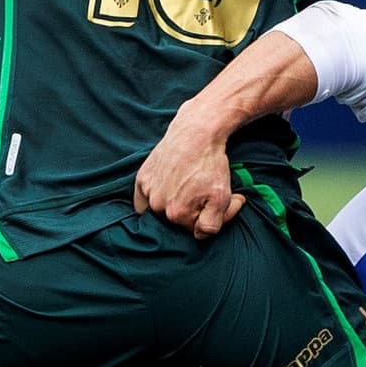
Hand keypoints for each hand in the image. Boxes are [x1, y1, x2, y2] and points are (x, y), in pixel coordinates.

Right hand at [133, 103, 246, 237]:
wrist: (196, 131)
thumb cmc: (210, 163)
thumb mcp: (222, 197)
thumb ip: (211, 226)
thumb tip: (201, 235)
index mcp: (176, 214)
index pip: (195, 230)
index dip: (212, 216)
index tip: (224, 201)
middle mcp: (157, 206)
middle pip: (177, 221)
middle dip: (194, 210)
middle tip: (206, 190)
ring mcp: (147, 191)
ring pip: (162, 210)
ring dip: (175, 202)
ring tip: (189, 184)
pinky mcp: (141, 179)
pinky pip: (144, 199)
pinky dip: (155, 197)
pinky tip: (169, 187)